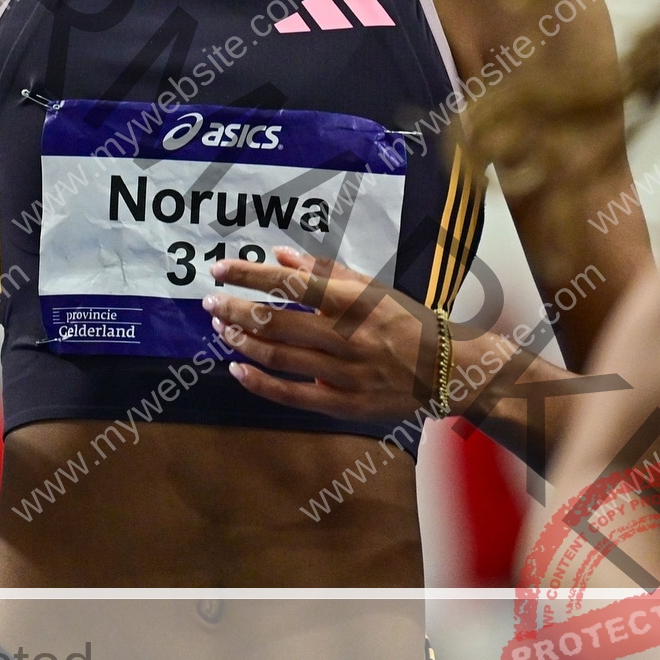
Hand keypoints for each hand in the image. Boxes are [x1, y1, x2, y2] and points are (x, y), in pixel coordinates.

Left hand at [202, 246, 433, 423]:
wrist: (450, 371)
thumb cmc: (407, 320)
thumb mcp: (372, 287)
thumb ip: (325, 270)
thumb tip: (280, 255)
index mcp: (353, 301)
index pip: (290, 283)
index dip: (250, 275)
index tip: (219, 269)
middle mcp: (346, 336)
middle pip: (276, 321)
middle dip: (235, 309)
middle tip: (209, 301)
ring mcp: (344, 373)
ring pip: (279, 356)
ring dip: (242, 340)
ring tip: (220, 328)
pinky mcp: (343, 403)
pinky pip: (292, 395)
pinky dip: (260, 383)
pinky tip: (236, 369)